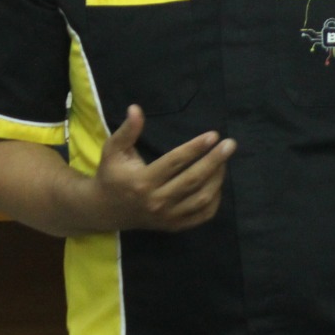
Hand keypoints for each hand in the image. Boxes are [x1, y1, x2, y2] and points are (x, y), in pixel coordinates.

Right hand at [88, 104, 234, 230]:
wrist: (103, 211)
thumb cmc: (111, 175)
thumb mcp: (113, 150)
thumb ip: (127, 131)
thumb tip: (136, 109)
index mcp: (141, 181)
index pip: (174, 162)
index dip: (195, 148)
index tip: (214, 135)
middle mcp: (156, 201)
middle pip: (193, 180)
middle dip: (215, 161)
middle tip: (230, 144)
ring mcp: (166, 217)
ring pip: (201, 198)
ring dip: (218, 178)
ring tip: (224, 160)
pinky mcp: (173, 226)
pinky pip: (203, 215)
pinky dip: (215, 199)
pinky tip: (217, 182)